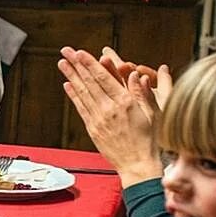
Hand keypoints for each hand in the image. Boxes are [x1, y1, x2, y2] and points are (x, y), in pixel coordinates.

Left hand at [58, 47, 162, 187]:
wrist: (138, 165)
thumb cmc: (149, 140)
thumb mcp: (152, 113)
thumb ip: (142, 93)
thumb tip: (137, 75)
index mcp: (125, 103)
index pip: (104, 79)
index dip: (91, 64)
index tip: (80, 53)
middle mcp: (110, 110)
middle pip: (90, 82)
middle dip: (77, 65)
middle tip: (66, 51)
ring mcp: (99, 120)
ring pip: (83, 93)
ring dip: (71, 76)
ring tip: (62, 63)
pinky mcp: (93, 129)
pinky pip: (81, 109)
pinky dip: (74, 96)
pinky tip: (68, 85)